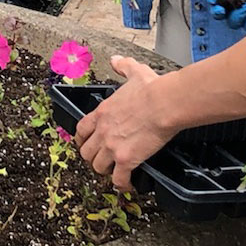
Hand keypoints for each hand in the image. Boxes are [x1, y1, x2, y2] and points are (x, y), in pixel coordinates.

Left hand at [76, 55, 175, 191]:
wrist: (164, 103)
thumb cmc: (152, 89)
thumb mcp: (134, 71)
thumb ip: (123, 66)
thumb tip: (116, 60)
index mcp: (102, 113)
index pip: (81, 130)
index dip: (81, 140)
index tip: (86, 144)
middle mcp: (102, 131)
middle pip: (85, 152)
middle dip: (92, 158)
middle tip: (102, 160)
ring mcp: (112, 147)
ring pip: (98, 167)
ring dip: (105, 171)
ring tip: (115, 173)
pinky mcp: (127, 160)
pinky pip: (118, 179)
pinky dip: (122, 184)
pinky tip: (128, 185)